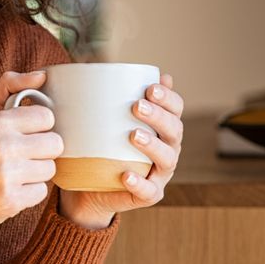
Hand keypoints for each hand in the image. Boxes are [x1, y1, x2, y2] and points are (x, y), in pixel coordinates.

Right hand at [0, 70, 63, 263]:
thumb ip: (9, 87)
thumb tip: (42, 75)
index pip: (47, 117)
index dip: (38, 127)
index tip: (23, 135)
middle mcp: (1, 146)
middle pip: (55, 144)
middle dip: (41, 151)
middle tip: (20, 157)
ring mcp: (6, 175)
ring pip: (50, 169)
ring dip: (36, 173)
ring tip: (13, 174)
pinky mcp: (10, 200)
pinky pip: (42, 192)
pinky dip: (29, 194)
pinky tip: (10, 190)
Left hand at [58, 73, 184, 229]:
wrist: (89, 188)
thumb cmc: (98, 146)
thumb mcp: (100, 120)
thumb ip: (106, 97)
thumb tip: (104, 68)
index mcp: (161, 127)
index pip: (175, 109)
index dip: (169, 98)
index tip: (150, 87)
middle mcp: (167, 149)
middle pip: (174, 131)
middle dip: (159, 116)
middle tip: (137, 106)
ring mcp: (159, 174)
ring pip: (167, 159)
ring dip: (153, 146)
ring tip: (133, 135)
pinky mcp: (148, 195)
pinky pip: (149, 191)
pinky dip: (139, 183)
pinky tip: (126, 174)